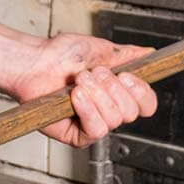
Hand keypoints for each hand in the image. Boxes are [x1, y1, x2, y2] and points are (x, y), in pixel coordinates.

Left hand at [3, 34, 157, 147]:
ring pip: (113, 119)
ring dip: (96, 95)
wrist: (35, 62)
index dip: (141, 92)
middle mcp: (108, 108)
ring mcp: (94, 122)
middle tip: (94, 73)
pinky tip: (76, 96)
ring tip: (79, 81)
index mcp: (118, 90)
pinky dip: (87, 110)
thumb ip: (127, 55)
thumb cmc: (60, 55)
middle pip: (131, 112)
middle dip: (112, 88)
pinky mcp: (78, 135)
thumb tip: (149, 54)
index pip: (146, 103)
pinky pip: (96, 130)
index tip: (127, 76)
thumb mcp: (100, 49)